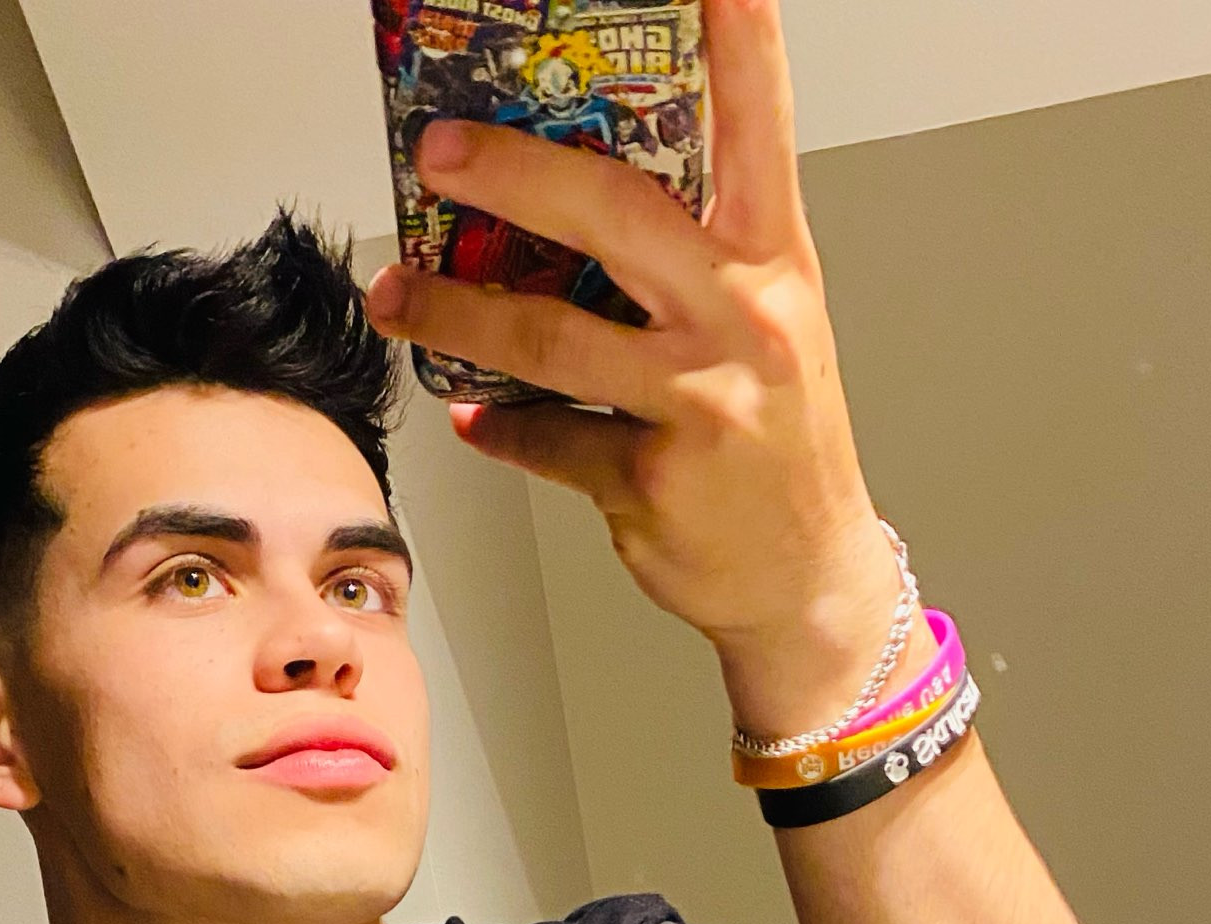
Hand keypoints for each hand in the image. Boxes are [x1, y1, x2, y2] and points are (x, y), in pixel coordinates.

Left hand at [362, 0, 902, 735]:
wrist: (809, 581)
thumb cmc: (779, 444)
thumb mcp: (765, 325)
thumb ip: (690, 258)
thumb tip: (563, 205)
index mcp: (772, 262)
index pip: (758, 125)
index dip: (738, 38)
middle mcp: (742, 320)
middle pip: (610, 216)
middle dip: (509, 175)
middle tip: (439, 154)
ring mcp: (698, 403)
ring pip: (548, 338)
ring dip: (456, 314)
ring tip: (401, 296)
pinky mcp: (649, 482)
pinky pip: (547, 439)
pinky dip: (502, 429)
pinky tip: (479, 417)